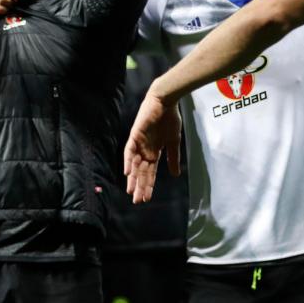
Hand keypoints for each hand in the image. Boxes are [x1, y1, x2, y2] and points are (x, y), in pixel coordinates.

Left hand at [123, 88, 181, 203]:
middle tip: (137, 201)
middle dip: (139, 186)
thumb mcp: (174, 142)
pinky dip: (128, 161)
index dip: (148, 185)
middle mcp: (145, 150)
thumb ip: (173, 158)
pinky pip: (129, 150)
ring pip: (134, 164)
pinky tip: (128, 172)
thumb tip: (175, 175)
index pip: (150, 172)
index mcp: (154, 152)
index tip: (147, 198)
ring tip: (131, 191)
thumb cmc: (171, 119)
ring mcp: (138, 143)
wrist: (166, 102)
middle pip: (141, 172)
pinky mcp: (135, 135)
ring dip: (133, 178)